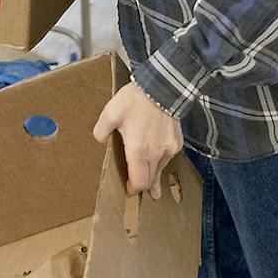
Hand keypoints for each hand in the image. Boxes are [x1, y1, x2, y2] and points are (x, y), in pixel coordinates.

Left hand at [93, 83, 182, 198]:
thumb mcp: (110, 114)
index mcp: (139, 151)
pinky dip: (160, 160)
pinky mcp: (176, 142)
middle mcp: (156, 154)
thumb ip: (101, 131)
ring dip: (151, 174)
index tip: (127, 189)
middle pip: (150, 181)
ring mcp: (169, 149)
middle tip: (135, 189)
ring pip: (159, 170)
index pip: (139, 183)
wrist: (161, 87)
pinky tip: (155, 156)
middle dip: (141, 186)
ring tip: (148, 179)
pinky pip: (167, 158)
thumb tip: (100, 140)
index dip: (132, 189)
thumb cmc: (135, 101)